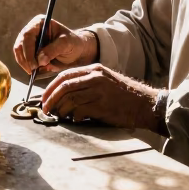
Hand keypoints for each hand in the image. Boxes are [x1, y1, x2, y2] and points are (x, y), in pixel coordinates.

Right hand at [13, 16, 97, 75]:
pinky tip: (35, 71)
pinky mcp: (28, 51)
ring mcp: (28, 41)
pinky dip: (26, 66)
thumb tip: (40, 60)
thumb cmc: (72, 43)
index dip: (28, 51)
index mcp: (39, 22)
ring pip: (19, 53)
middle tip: (33, 71)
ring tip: (35, 72)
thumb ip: (53, 50)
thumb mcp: (66, 44)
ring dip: (25, 64)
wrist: (76, 51)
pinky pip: (22, 59)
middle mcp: (31, 30)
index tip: (34, 64)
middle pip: (20, 44)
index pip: (27, 35)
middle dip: (25, 59)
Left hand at [41, 63, 160, 130]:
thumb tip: (64, 96)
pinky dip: (73, 116)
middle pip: (64, 86)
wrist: (144, 104)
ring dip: (60, 109)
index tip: (44, 97)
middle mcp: (95, 77)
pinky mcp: (102, 105)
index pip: (65, 75)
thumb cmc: (124, 96)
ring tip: (58, 115)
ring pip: (69, 98)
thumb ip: (87, 83)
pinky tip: (75, 119)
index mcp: (94, 70)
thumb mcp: (105, 81)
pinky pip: (80, 110)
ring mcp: (98, 90)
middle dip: (51, 98)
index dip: (51, 87)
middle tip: (45, 109)